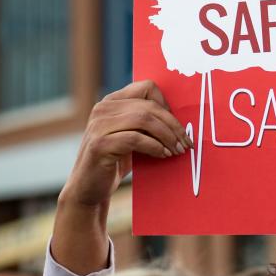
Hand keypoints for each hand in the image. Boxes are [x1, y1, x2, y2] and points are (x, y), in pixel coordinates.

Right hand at [60, 80, 191, 207]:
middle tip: (186, 143)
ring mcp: (99, 126)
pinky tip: (163, 155)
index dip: (166, 105)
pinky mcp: (100, 145)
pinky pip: (135, 139)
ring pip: (144, 119)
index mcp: (111, 102)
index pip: (146, 87)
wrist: (90, 188)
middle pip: (149, 106)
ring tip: (176, 150)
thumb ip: (146, 123)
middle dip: (173, 125)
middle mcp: (102, 109)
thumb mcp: (131, 136)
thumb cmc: (116, 161)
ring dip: (167, 136)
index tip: (177, 125)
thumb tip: (180, 120)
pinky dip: (154, 146)